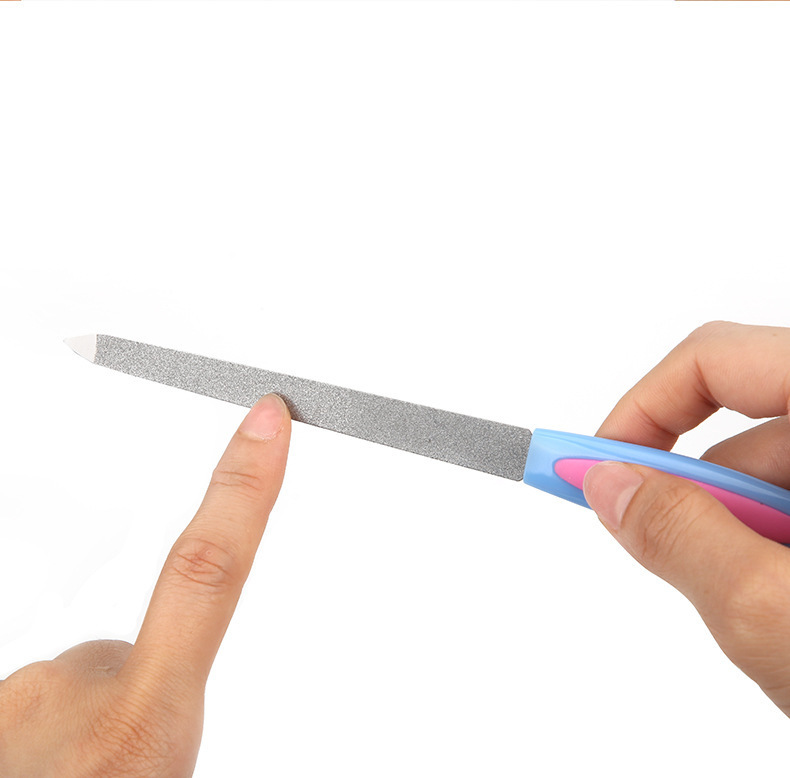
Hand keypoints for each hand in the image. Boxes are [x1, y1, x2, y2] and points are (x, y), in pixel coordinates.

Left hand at [0, 394, 290, 776]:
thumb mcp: (160, 772)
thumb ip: (155, 729)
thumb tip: (145, 706)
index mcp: (142, 732)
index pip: (208, 574)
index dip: (242, 490)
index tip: (265, 421)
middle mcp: (68, 705)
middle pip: (114, 661)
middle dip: (118, 704)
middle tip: (102, 776)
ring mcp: (13, 704)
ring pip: (53, 693)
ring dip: (57, 739)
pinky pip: (10, 710)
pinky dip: (17, 743)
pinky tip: (23, 771)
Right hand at [583, 322, 789, 716]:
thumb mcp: (781, 621)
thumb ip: (682, 539)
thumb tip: (605, 485)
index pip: (723, 359)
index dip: (643, 409)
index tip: (597, 466)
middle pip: (757, 426)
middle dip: (702, 497)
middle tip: (673, 563)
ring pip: (787, 477)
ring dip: (749, 538)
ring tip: (775, 620)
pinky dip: (787, 553)